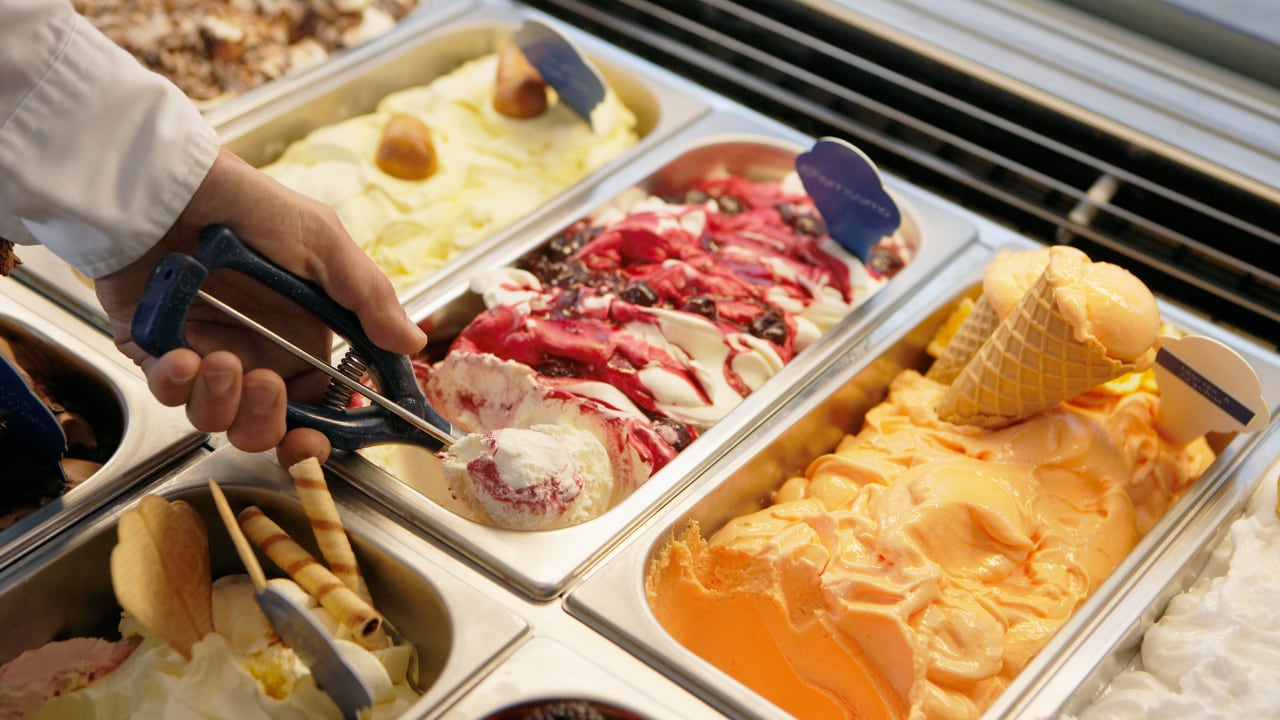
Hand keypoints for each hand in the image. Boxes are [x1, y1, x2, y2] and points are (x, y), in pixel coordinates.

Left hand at [97, 148, 426, 466]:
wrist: (171, 184)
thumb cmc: (251, 206)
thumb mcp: (324, 245)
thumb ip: (369, 299)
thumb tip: (414, 344)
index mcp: (303, 338)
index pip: (318, 407)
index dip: (321, 435)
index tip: (320, 442)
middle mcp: (256, 353)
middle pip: (267, 427)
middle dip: (267, 423)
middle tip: (266, 386)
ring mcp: (205, 354)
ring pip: (217, 419)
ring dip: (221, 400)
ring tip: (218, 358)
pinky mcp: (155, 350)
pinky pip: (167, 393)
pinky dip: (175, 384)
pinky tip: (181, 357)